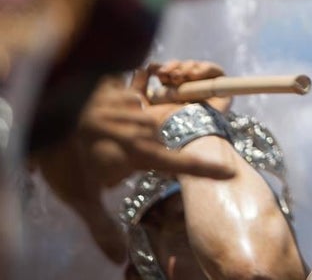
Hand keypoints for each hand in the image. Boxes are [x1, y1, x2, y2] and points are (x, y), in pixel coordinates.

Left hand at [32, 75, 234, 261]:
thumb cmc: (63, 156)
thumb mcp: (79, 196)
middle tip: (98, 161)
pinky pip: (124, 106)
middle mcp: (145, 128)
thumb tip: (118, 258)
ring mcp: (133, 105)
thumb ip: (101, 226)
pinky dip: (112, 114)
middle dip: (132, 157)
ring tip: (89, 140)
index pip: (181, 164)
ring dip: (121, 134)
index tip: (229, 172)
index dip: (206, 170)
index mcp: (141, 154)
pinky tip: (89, 120)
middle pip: (150, 147)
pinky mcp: (119, 89)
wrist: (44, 109)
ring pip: (136, 126)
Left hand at [135, 59, 232, 120]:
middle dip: (174, 67)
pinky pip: (216, 71)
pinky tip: (194, 74)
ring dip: (187, 67)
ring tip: (180, 76)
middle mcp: (188, 90)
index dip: (163, 68)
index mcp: (171, 94)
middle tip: (166, 74)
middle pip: (183, 68)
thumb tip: (141, 69)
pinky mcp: (220, 89)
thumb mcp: (142, 105)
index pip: (169, 72)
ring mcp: (205, 89)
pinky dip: (205, 68)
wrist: (183, 133)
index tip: (154, 69)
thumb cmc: (162, 125)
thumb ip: (137, 88)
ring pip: (197, 67)